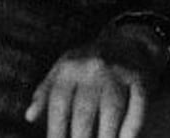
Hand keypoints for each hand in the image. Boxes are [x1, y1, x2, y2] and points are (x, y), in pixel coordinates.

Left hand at [24, 23, 169, 137]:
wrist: (126, 41)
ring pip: (112, 109)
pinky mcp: (140, 77)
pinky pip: (138, 104)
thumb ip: (45, 92)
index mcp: (69, 67)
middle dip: (80, 137)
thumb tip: (29, 116)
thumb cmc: (87, 63)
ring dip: (106, 135)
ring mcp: (117, 72)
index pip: (58, 103)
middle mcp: (92, 68)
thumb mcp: (62, 69)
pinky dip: (133, 124)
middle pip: (84, 110)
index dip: (55, 129)